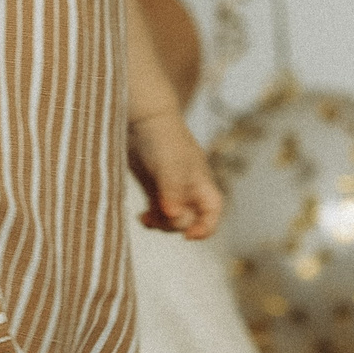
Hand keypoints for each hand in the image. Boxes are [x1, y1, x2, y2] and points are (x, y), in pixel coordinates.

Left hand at [128, 109, 224, 240]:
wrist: (140, 116)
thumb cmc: (161, 136)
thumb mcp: (169, 164)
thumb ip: (172, 190)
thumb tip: (173, 216)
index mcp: (200, 180)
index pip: (213, 210)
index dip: (206, 227)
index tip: (188, 236)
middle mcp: (188, 186)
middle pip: (190, 218)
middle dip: (175, 224)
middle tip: (157, 216)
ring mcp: (170, 186)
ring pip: (172, 217)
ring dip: (162, 223)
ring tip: (146, 219)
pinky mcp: (153, 185)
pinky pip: (157, 211)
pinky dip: (151, 218)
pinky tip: (141, 217)